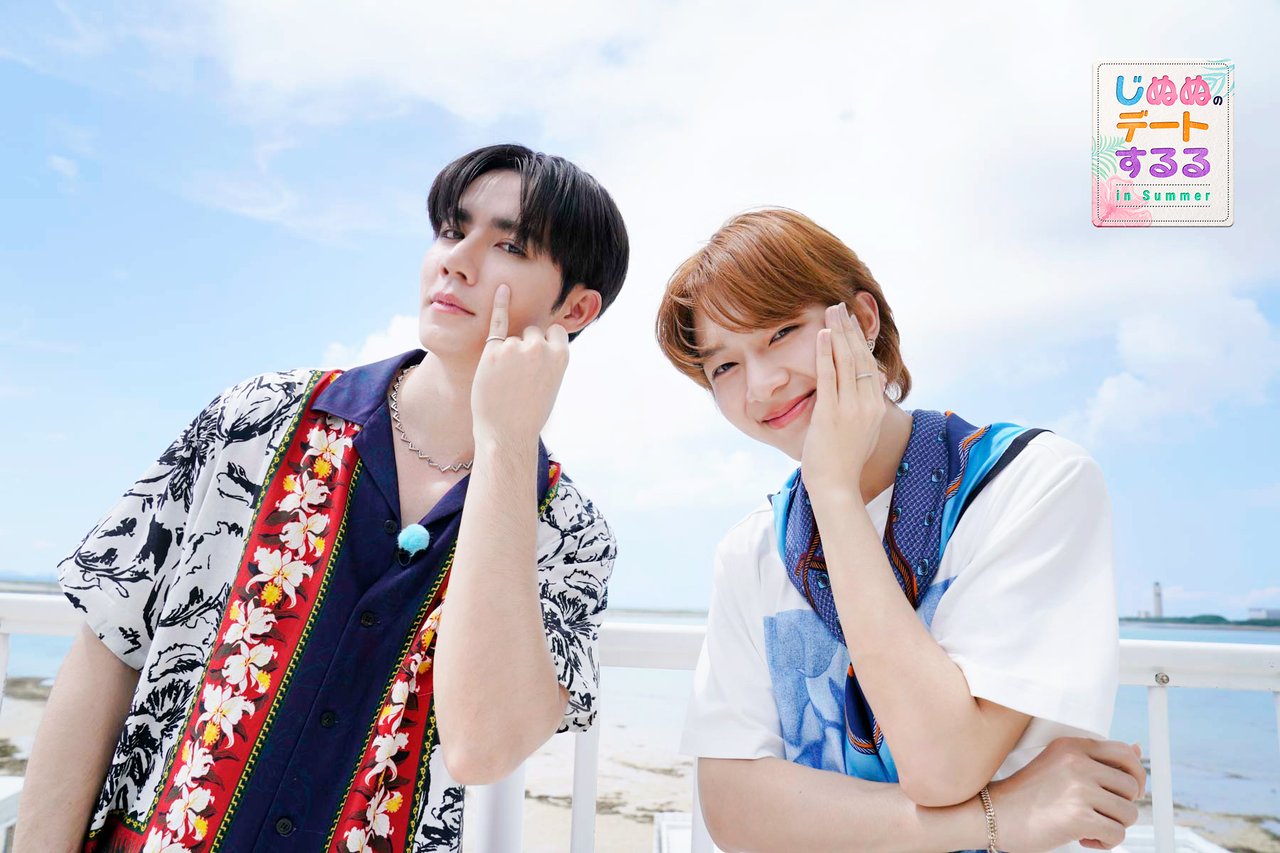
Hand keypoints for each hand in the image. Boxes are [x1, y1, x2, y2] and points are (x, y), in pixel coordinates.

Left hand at [471, 285, 569, 446]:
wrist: (506, 435)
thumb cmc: (529, 414)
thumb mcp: (551, 384)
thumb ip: (549, 359)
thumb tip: (542, 338)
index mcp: (561, 355)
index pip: (553, 332)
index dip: (545, 344)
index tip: (538, 360)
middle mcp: (539, 347)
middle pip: (532, 332)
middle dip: (524, 349)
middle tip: (518, 379)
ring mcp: (514, 348)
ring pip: (512, 338)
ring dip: (507, 355)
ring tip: (505, 383)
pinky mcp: (491, 351)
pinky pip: (498, 324)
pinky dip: (500, 305)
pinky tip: (502, 290)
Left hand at [800, 303, 887, 503]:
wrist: (837, 486)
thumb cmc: (845, 463)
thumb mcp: (864, 432)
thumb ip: (866, 408)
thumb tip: (868, 387)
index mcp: (876, 408)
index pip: (869, 366)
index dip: (860, 341)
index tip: (852, 323)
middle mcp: (867, 404)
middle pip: (859, 357)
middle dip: (849, 329)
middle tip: (841, 307)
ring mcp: (850, 408)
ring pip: (846, 362)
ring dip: (838, 333)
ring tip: (832, 311)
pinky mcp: (831, 413)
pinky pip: (828, 376)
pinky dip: (826, 353)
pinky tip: (822, 335)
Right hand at [986, 737, 1145, 851]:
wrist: (993, 815)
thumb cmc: (1024, 795)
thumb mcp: (1060, 766)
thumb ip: (1097, 759)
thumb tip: (1137, 749)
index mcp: (1072, 746)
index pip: (1125, 753)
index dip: (1136, 775)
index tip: (1129, 789)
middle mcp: (1077, 762)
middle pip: (1131, 786)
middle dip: (1123, 805)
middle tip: (1105, 813)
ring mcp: (1078, 789)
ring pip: (1128, 813)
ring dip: (1114, 826)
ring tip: (1090, 826)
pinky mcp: (1078, 817)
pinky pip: (1117, 834)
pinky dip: (1105, 843)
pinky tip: (1085, 838)